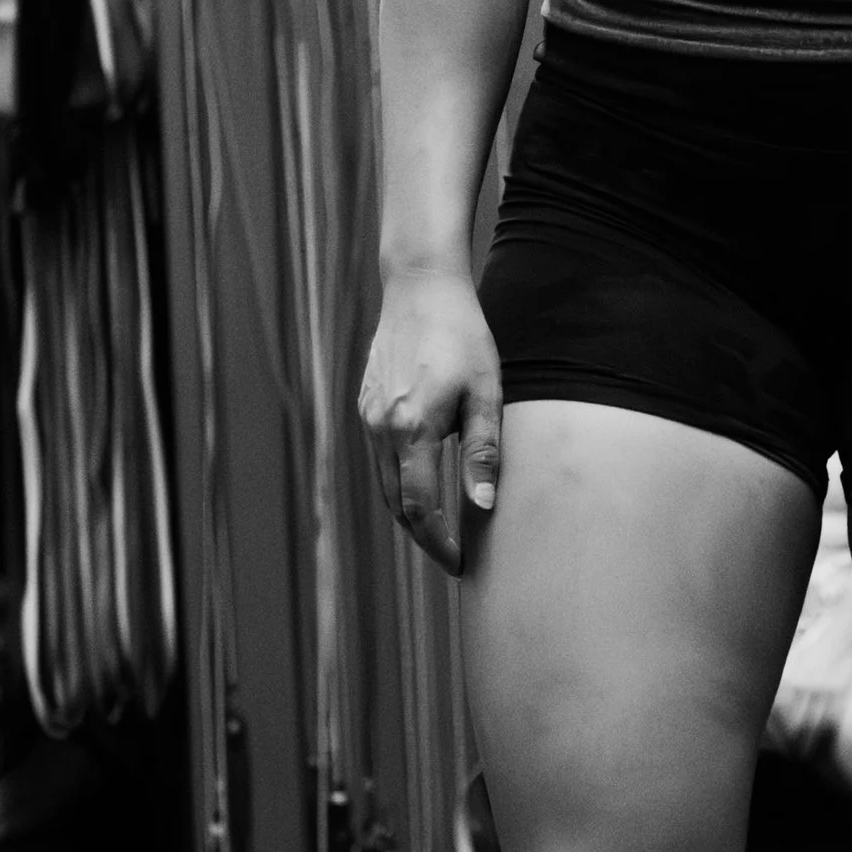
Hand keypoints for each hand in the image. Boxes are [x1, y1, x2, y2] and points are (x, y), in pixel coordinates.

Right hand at [359, 268, 504, 576]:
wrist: (421, 288)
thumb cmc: (464, 336)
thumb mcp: (487, 393)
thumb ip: (484, 452)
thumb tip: (483, 507)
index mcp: (412, 429)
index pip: (418, 509)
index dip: (437, 544)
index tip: (459, 564)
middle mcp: (380, 428)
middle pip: (396, 504)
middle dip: (424, 535)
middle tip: (454, 554)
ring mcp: (367, 416)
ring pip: (385, 482)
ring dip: (410, 510)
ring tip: (442, 527)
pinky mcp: (364, 405)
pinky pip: (380, 457)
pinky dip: (400, 479)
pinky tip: (425, 482)